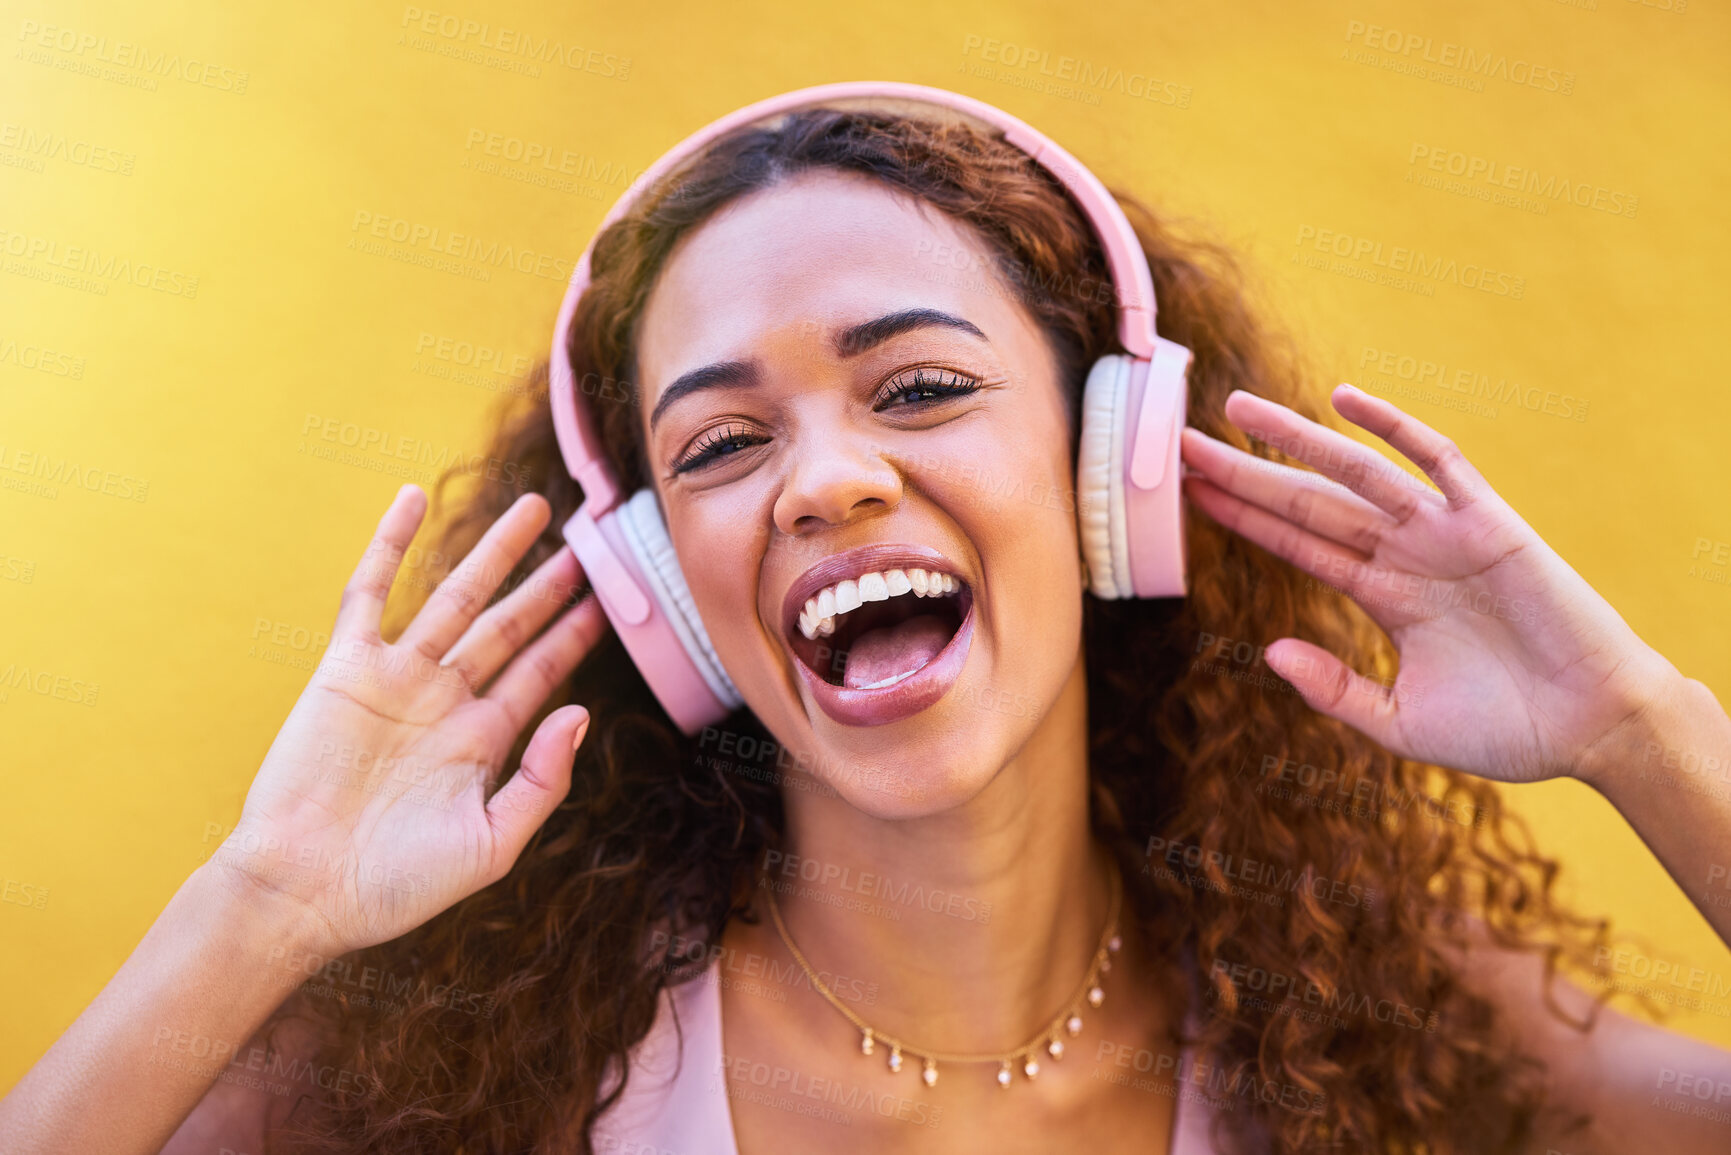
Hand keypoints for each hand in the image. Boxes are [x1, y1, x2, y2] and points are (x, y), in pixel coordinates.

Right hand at [203, 484, 607, 954]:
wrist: (302, 892)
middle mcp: (445, 701)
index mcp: (483, 742)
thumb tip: (580, 714)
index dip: (576, 635)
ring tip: (534, 509)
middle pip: (509, 626)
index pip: (541, 672)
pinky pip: (367, 592)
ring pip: (455, 597)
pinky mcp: (345, 669)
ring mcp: (397, 679)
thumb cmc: (396, 885)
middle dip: (548, 586)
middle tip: (589, 542)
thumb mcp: (492, 845)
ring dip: (492, 552)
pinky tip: (411, 497)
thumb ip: (541, 781)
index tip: (613, 599)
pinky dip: (388, 544)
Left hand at [1179, 384, 1682, 785]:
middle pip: (1307, 501)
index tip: (1188, 491)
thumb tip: (1269, 650)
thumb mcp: (1400, 724)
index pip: (1296, 542)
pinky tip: (1344, 401)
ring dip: (1296, 438)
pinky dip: (1393, 427)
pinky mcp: (1487, 522)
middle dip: (1246, 472)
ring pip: (1354, 472)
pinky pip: (1437, 461)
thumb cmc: (1507, 729)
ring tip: (1237, 408)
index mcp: (1383, 595)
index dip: (1243, 516)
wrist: (1595, 727)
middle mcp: (1404, 554)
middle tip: (1181, 441)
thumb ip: (1335, 690)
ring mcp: (1443, 533)